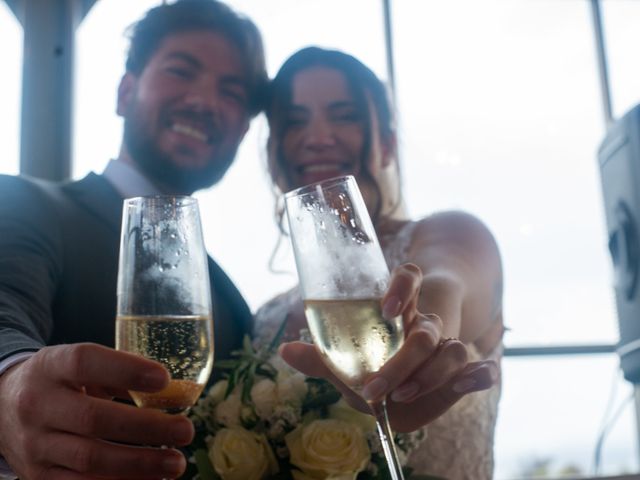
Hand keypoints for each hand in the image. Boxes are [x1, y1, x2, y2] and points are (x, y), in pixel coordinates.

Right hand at [0, 343, 193, 478]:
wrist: (3, 407)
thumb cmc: (59, 381)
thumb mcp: (78, 364)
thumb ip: (119, 373)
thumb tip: (174, 392)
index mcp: (51, 366)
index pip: (85, 363)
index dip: (125, 370)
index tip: (164, 378)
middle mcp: (37, 405)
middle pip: (93, 418)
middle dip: (146, 427)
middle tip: (184, 430)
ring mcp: (35, 445)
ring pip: (89, 459)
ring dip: (139, 464)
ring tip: (175, 463)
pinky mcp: (37, 476)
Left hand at [279, 263, 498, 432]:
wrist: (410, 374)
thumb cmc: (376, 361)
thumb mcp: (351, 360)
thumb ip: (323, 358)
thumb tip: (284, 350)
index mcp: (400, 310)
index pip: (409, 277)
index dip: (402, 286)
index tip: (385, 308)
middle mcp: (425, 324)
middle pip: (425, 329)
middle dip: (401, 361)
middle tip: (373, 388)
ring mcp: (447, 347)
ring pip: (452, 349)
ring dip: (433, 372)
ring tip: (405, 394)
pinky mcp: (463, 372)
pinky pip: (481, 370)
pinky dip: (481, 375)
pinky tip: (476, 381)